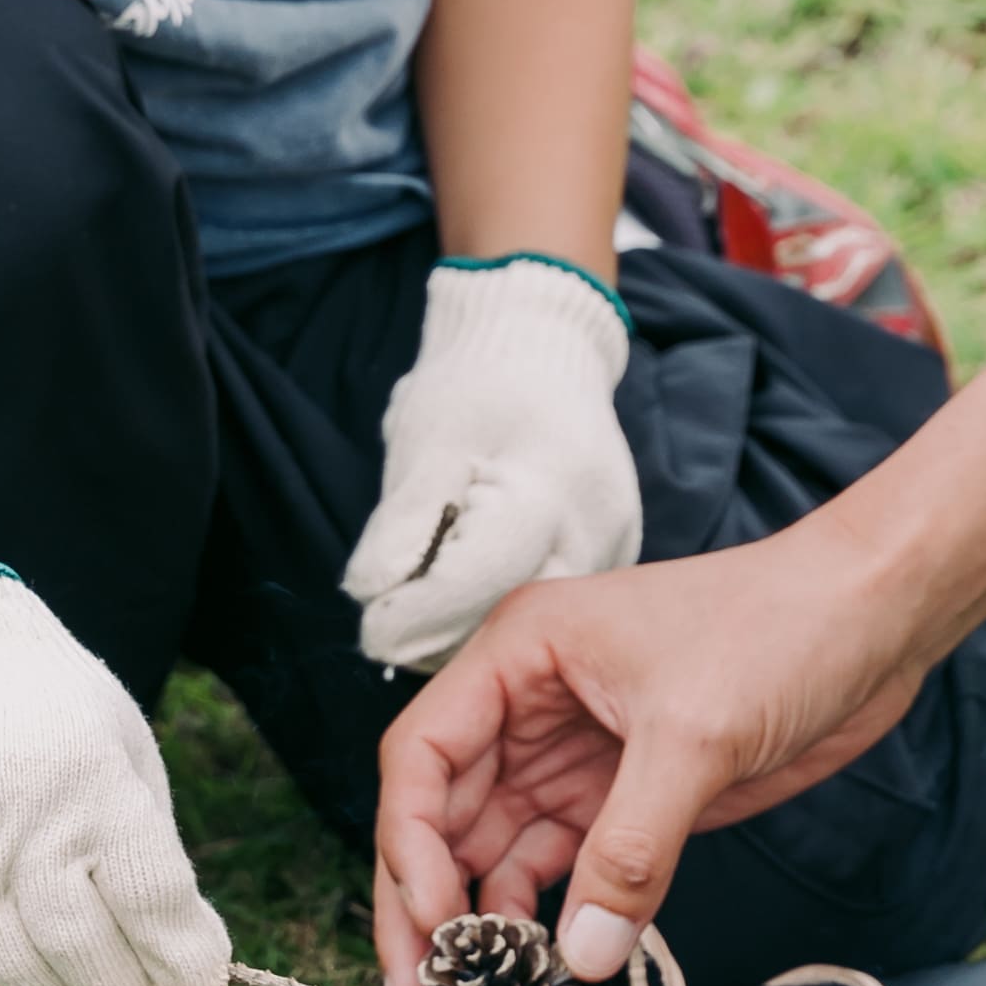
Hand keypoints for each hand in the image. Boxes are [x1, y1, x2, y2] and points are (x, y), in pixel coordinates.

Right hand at [0, 570, 229, 985]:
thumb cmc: (65, 723)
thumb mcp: (130, 764)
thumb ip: (153, 861)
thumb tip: (190, 966)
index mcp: (90, 773)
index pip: (147, 893)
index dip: (182, 958)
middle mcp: (12, 808)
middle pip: (75, 942)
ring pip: (8, 963)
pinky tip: (27, 958)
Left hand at [343, 256, 642, 672]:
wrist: (542, 353)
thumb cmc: (475, 390)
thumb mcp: (424, 443)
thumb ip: (402, 526)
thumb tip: (371, 604)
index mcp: (548, 489)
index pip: (477, 582)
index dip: (417, 615)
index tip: (370, 632)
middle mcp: (597, 530)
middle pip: (513, 617)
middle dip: (442, 631)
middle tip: (391, 619)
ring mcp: (615, 548)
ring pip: (534, 625)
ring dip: (472, 626)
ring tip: (430, 591)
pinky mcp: (614, 560)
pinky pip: (554, 606)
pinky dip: (503, 608)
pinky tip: (471, 584)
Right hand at [371, 517, 925, 985]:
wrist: (876, 620)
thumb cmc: (782, 626)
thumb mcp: (696, 733)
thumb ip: (632, 848)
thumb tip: (580, 954)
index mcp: (520, 655)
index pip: (423, 758)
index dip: (411, 846)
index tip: (433, 926)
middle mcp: (530, 707)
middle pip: (445, 818)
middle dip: (429, 908)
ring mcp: (575, 757)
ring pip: (497, 854)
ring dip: (484, 927)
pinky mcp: (627, 800)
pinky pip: (566, 871)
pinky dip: (550, 923)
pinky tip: (545, 973)